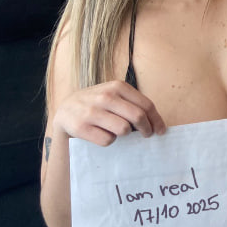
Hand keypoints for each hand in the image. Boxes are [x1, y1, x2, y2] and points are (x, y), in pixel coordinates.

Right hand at [52, 80, 166, 146]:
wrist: (66, 110)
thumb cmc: (97, 104)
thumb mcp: (113, 95)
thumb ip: (132, 103)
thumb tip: (156, 123)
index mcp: (117, 86)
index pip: (146, 104)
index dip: (156, 120)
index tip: (161, 130)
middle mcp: (105, 96)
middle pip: (138, 117)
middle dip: (147, 129)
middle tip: (147, 136)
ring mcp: (92, 112)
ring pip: (124, 130)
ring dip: (125, 135)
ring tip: (120, 132)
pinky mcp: (81, 127)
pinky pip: (107, 140)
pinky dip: (109, 140)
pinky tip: (104, 135)